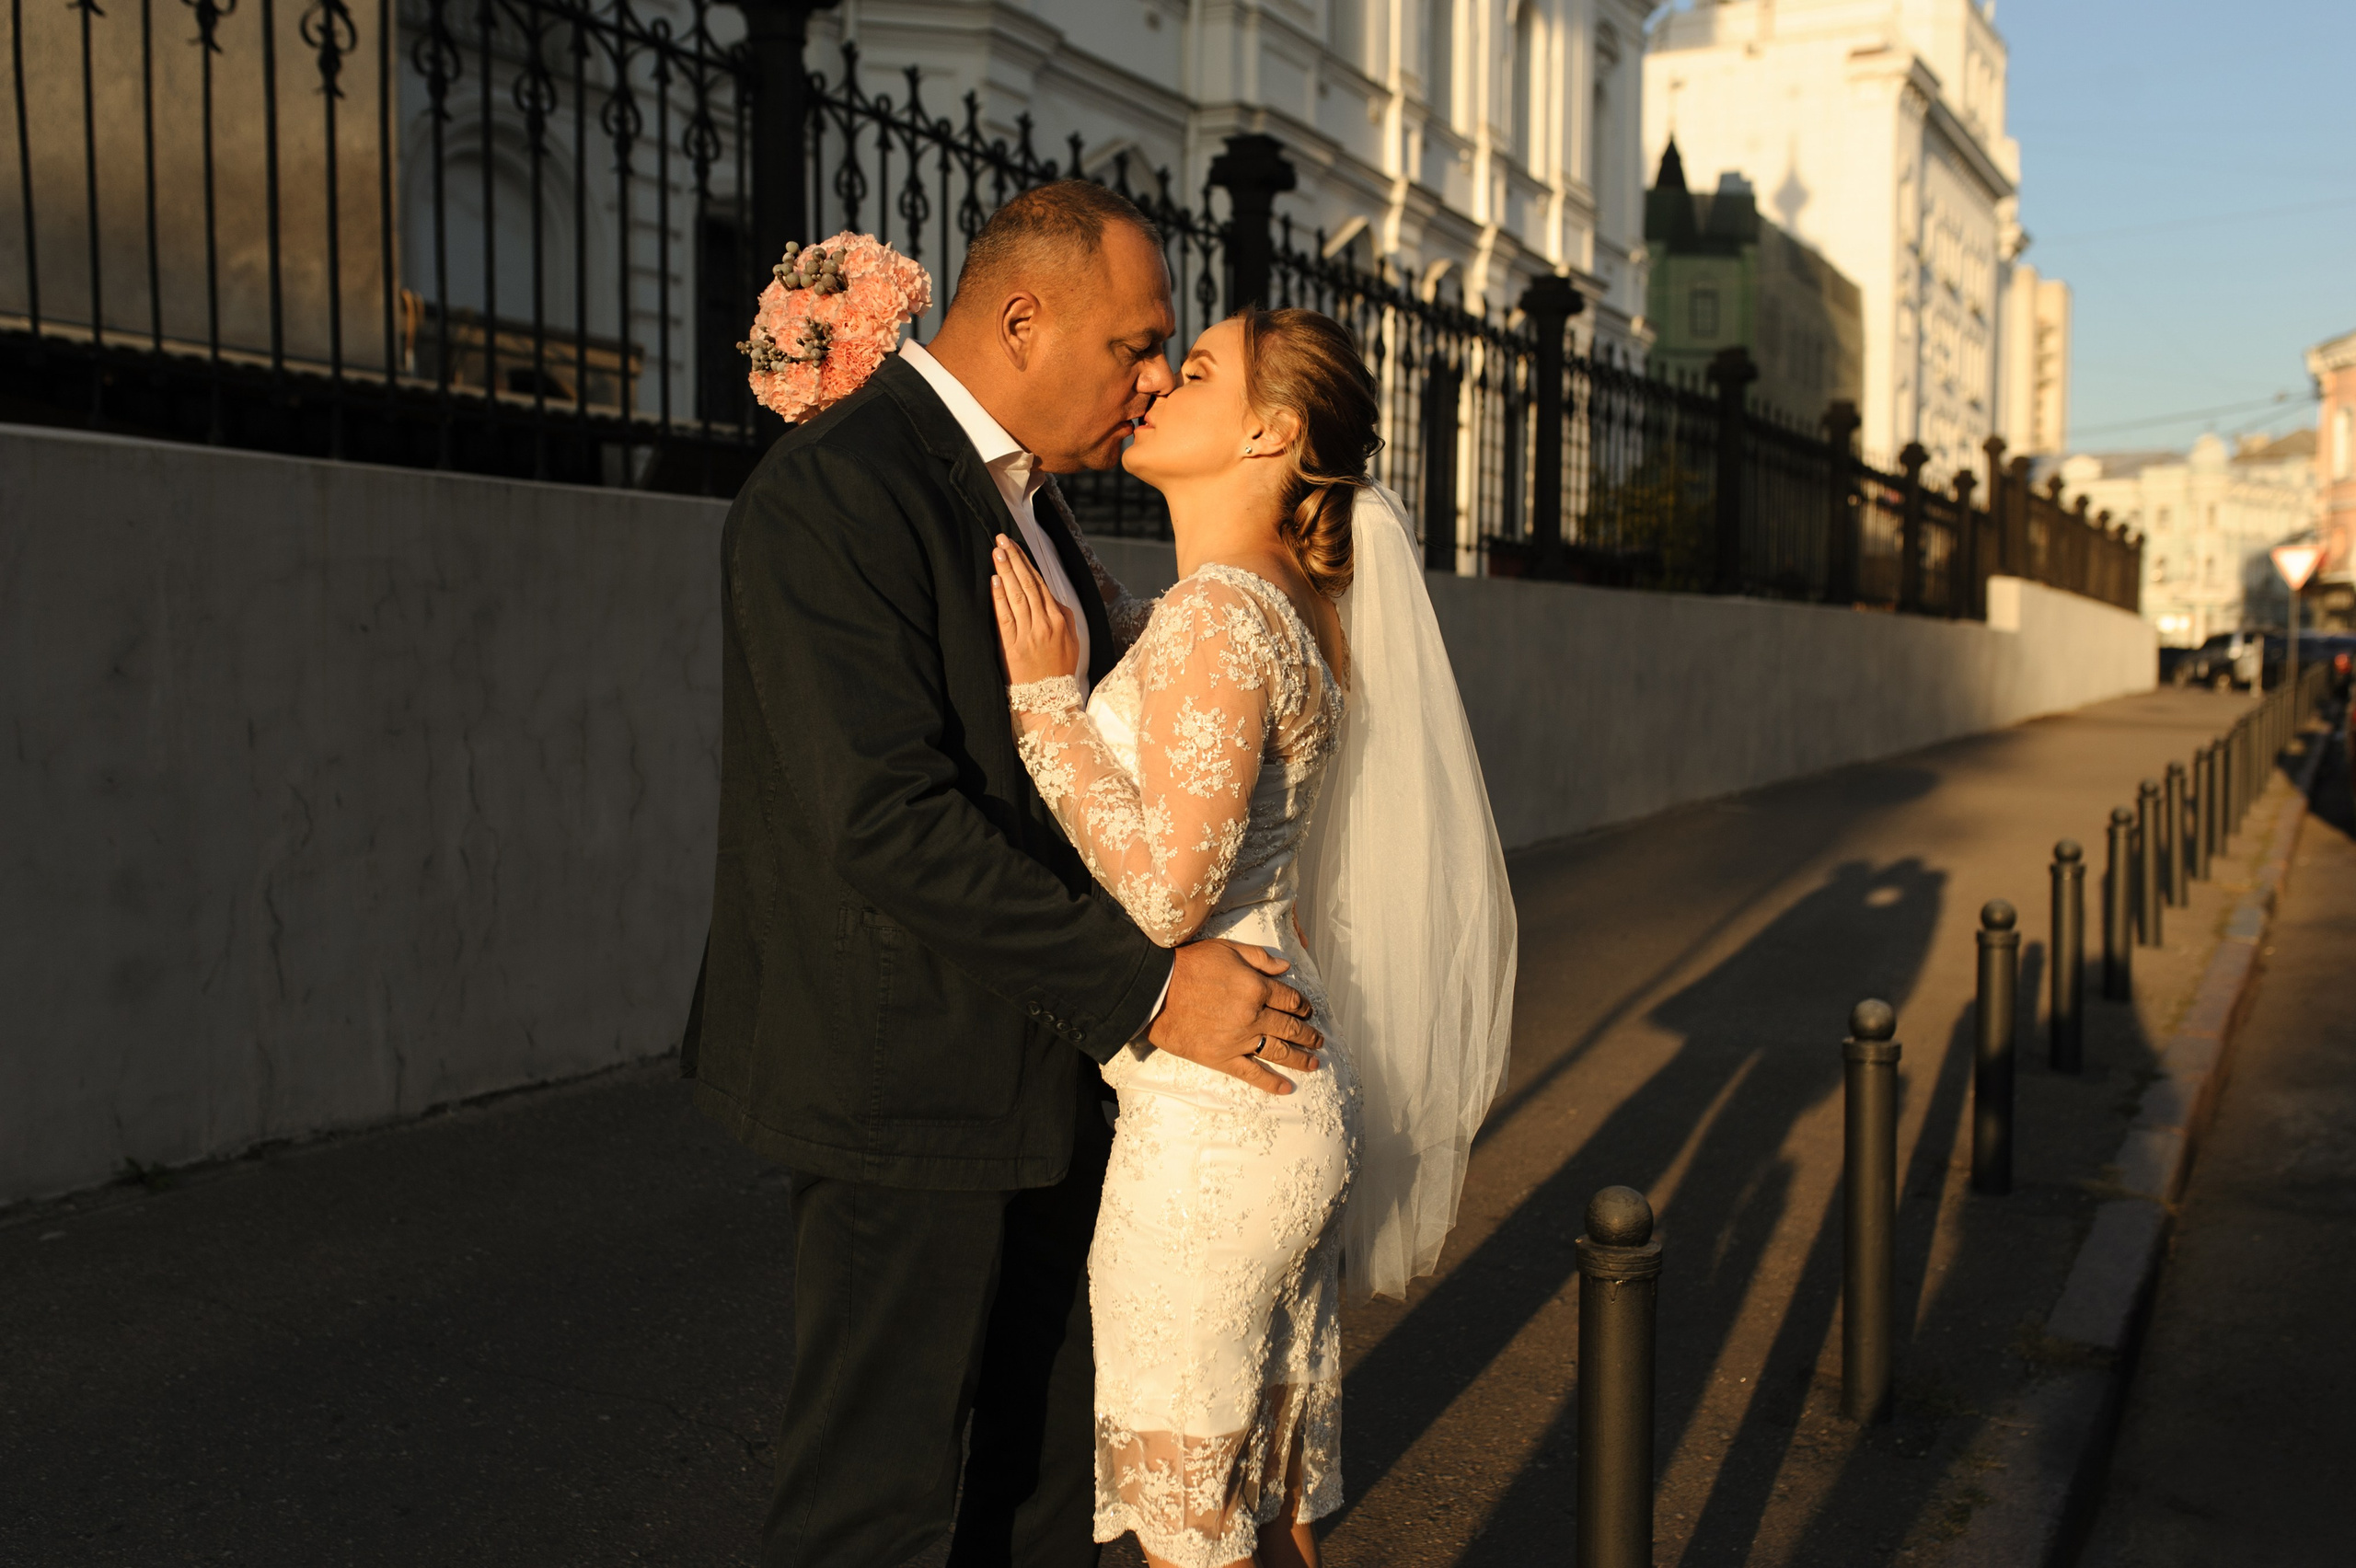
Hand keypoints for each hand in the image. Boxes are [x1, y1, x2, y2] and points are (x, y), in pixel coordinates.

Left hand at [992, 535, 1079, 685]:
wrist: (1050, 701)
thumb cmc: (1059, 670)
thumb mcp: (1072, 641)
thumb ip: (1063, 617)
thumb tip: (1051, 596)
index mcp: (1059, 620)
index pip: (1040, 584)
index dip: (1026, 563)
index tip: (1015, 546)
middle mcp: (1045, 624)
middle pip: (1027, 585)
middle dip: (1014, 559)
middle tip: (1001, 540)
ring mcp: (1028, 635)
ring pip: (1016, 596)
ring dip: (1006, 572)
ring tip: (997, 552)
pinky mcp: (1012, 647)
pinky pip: (1005, 617)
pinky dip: (999, 597)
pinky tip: (994, 581)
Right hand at [1148, 940, 1323, 1095]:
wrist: (1155, 991)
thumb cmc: (1189, 966)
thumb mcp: (1227, 950)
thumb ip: (1259, 958)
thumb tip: (1287, 967)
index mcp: (1256, 988)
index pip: (1290, 1000)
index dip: (1303, 1006)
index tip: (1308, 1011)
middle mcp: (1253, 1016)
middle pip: (1290, 1028)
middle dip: (1308, 1035)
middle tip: (1319, 1040)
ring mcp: (1238, 1040)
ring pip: (1278, 1052)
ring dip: (1300, 1059)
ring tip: (1314, 1063)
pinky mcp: (1221, 1058)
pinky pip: (1252, 1074)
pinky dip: (1270, 1082)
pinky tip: (1286, 1088)